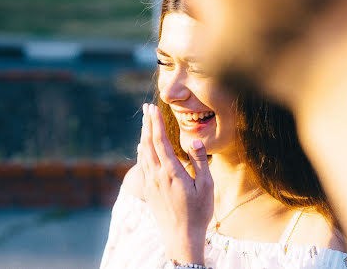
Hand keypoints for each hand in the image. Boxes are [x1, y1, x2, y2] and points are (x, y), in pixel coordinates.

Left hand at [137, 103, 213, 265]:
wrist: (181, 239)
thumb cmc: (197, 213)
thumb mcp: (206, 187)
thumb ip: (200, 161)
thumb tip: (195, 140)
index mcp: (170, 172)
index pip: (160, 141)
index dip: (156, 123)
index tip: (154, 108)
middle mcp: (156, 175)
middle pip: (148, 143)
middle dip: (147, 123)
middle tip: (146, 107)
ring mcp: (150, 183)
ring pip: (143, 153)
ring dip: (143, 135)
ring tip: (144, 121)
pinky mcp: (149, 190)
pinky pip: (142, 165)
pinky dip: (141, 151)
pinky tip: (141, 147)